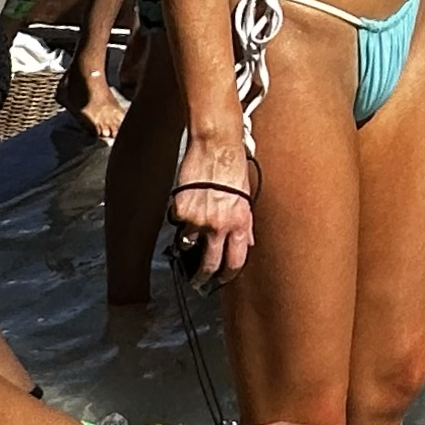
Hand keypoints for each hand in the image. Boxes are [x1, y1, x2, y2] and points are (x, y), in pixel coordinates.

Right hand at [170, 141, 255, 282]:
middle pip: (208, 264)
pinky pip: (177, 223)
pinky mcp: (180, 209)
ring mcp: (197, 219)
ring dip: (187, 244)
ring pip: (187, 245)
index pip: (234, 261)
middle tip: (198, 282)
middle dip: (202, 277)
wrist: (216, 143)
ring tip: (190, 236)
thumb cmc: (235, 165)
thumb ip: (246, 222)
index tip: (221, 280)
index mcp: (239, 222)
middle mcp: (218, 225)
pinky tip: (187, 205)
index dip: (227, 275)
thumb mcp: (248, 196)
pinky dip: (180, 219)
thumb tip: (248, 242)